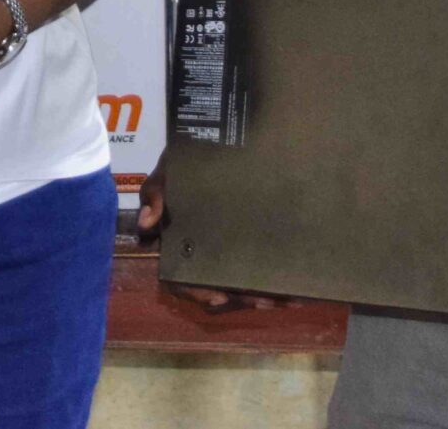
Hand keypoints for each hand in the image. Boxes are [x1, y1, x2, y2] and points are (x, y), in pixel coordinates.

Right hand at [136, 152, 281, 311]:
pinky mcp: (250, 244)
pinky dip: (279, 281)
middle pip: (219, 287)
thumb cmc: (183, 164)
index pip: (180, 277)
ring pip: (243, 284)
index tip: (218, 296)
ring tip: (289, 299)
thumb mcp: (166, 173)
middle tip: (265, 301)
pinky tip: (299, 287)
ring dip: (266, 295)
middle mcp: (204, 254)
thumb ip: (155, 192)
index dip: (196, 290)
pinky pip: (262, 268)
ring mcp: (228, 251)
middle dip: (242, 298)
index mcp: (180, 244)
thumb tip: (147, 222)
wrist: (211, 146)